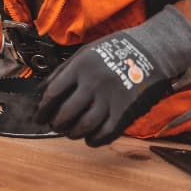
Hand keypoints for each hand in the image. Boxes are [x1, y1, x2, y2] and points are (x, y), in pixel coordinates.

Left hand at [35, 6, 190, 146]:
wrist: (151, 50)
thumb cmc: (115, 50)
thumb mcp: (86, 52)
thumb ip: (64, 71)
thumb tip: (42, 91)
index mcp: (81, 66)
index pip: (53, 93)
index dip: (43, 108)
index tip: (40, 116)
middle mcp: (93, 82)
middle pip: (66, 112)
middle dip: (57, 123)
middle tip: (55, 126)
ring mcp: (110, 97)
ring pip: (84, 125)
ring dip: (73, 133)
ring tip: (71, 132)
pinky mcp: (126, 110)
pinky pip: (106, 132)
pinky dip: (94, 140)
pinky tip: (89, 139)